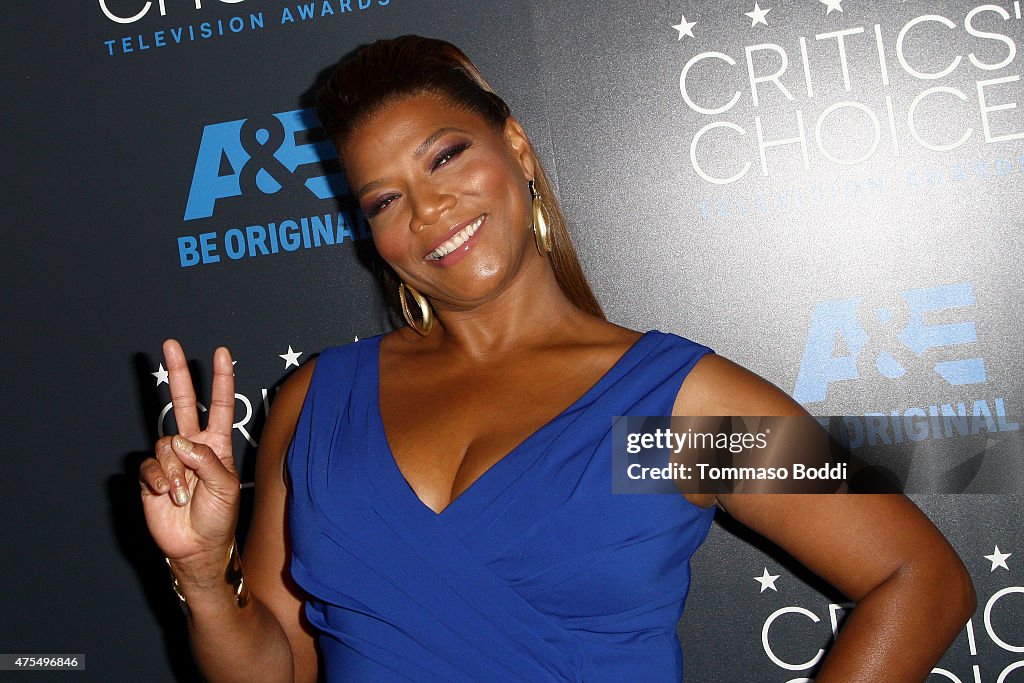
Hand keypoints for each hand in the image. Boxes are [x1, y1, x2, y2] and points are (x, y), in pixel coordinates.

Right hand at [139, 340, 239, 580]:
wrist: (198, 546)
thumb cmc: (219, 516)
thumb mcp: (226, 486)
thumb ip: (207, 461)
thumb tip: (181, 442)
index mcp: (217, 444)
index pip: (219, 405)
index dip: (221, 379)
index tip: (221, 353)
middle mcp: (192, 446)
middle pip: (182, 403)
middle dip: (178, 374)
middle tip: (170, 344)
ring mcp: (171, 459)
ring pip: (165, 445)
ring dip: (175, 471)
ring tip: (183, 494)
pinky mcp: (151, 476)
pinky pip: (149, 466)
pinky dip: (160, 481)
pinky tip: (168, 495)